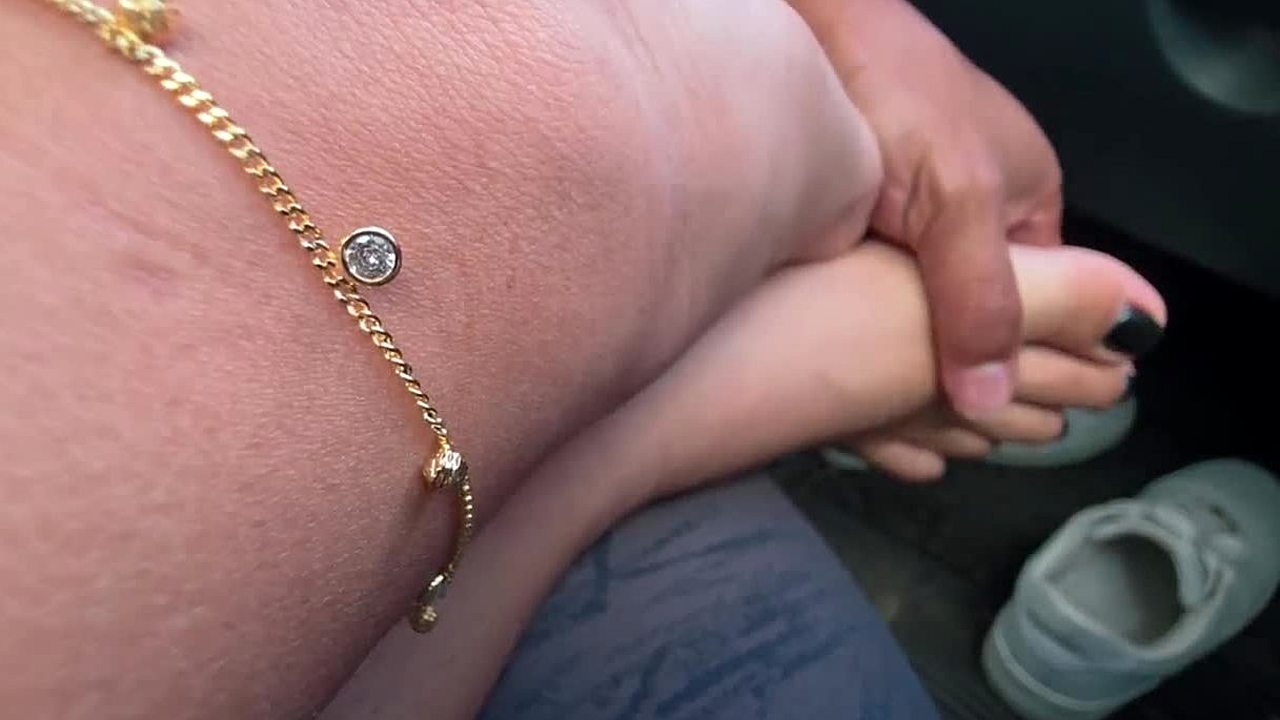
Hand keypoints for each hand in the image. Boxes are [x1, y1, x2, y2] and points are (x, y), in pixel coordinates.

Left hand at [789, 0, 1063, 417]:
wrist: (799, 37)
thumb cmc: (895, 86)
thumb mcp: (960, 196)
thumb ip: (983, 295)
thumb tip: (993, 396)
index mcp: (1026, 203)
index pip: (1046, 309)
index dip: (1022, 365)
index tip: (986, 420)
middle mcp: (971, 222)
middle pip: (976, 321)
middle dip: (951, 367)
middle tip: (926, 419)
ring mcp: (909, 231)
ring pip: (914, 318)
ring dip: (895, 352)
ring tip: (878, 400)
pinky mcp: (852, 238)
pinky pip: (861, 306)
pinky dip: (851, 333)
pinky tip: (836, 363)